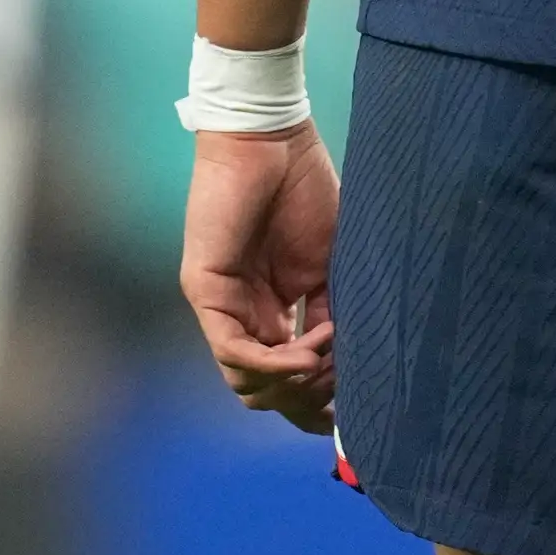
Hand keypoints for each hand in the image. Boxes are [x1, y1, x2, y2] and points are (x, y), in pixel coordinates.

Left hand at [182, 123, 340, 429]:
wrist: (272, 140)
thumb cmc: (303, 189)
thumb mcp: (330, 263)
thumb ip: (330, 313)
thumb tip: (343, 367)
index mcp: (274, 310)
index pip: (286, 379)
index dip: (315, 404)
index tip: (349, 413)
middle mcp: (245, 317)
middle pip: (268, 393)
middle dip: (308, 400)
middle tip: (340, 384)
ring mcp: (222, 309)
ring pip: (247, 383)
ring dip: (293, 384)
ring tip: (324, 359)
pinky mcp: (207, 294)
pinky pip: (233, 352)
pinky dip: (273, 364)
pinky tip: (307, 354)